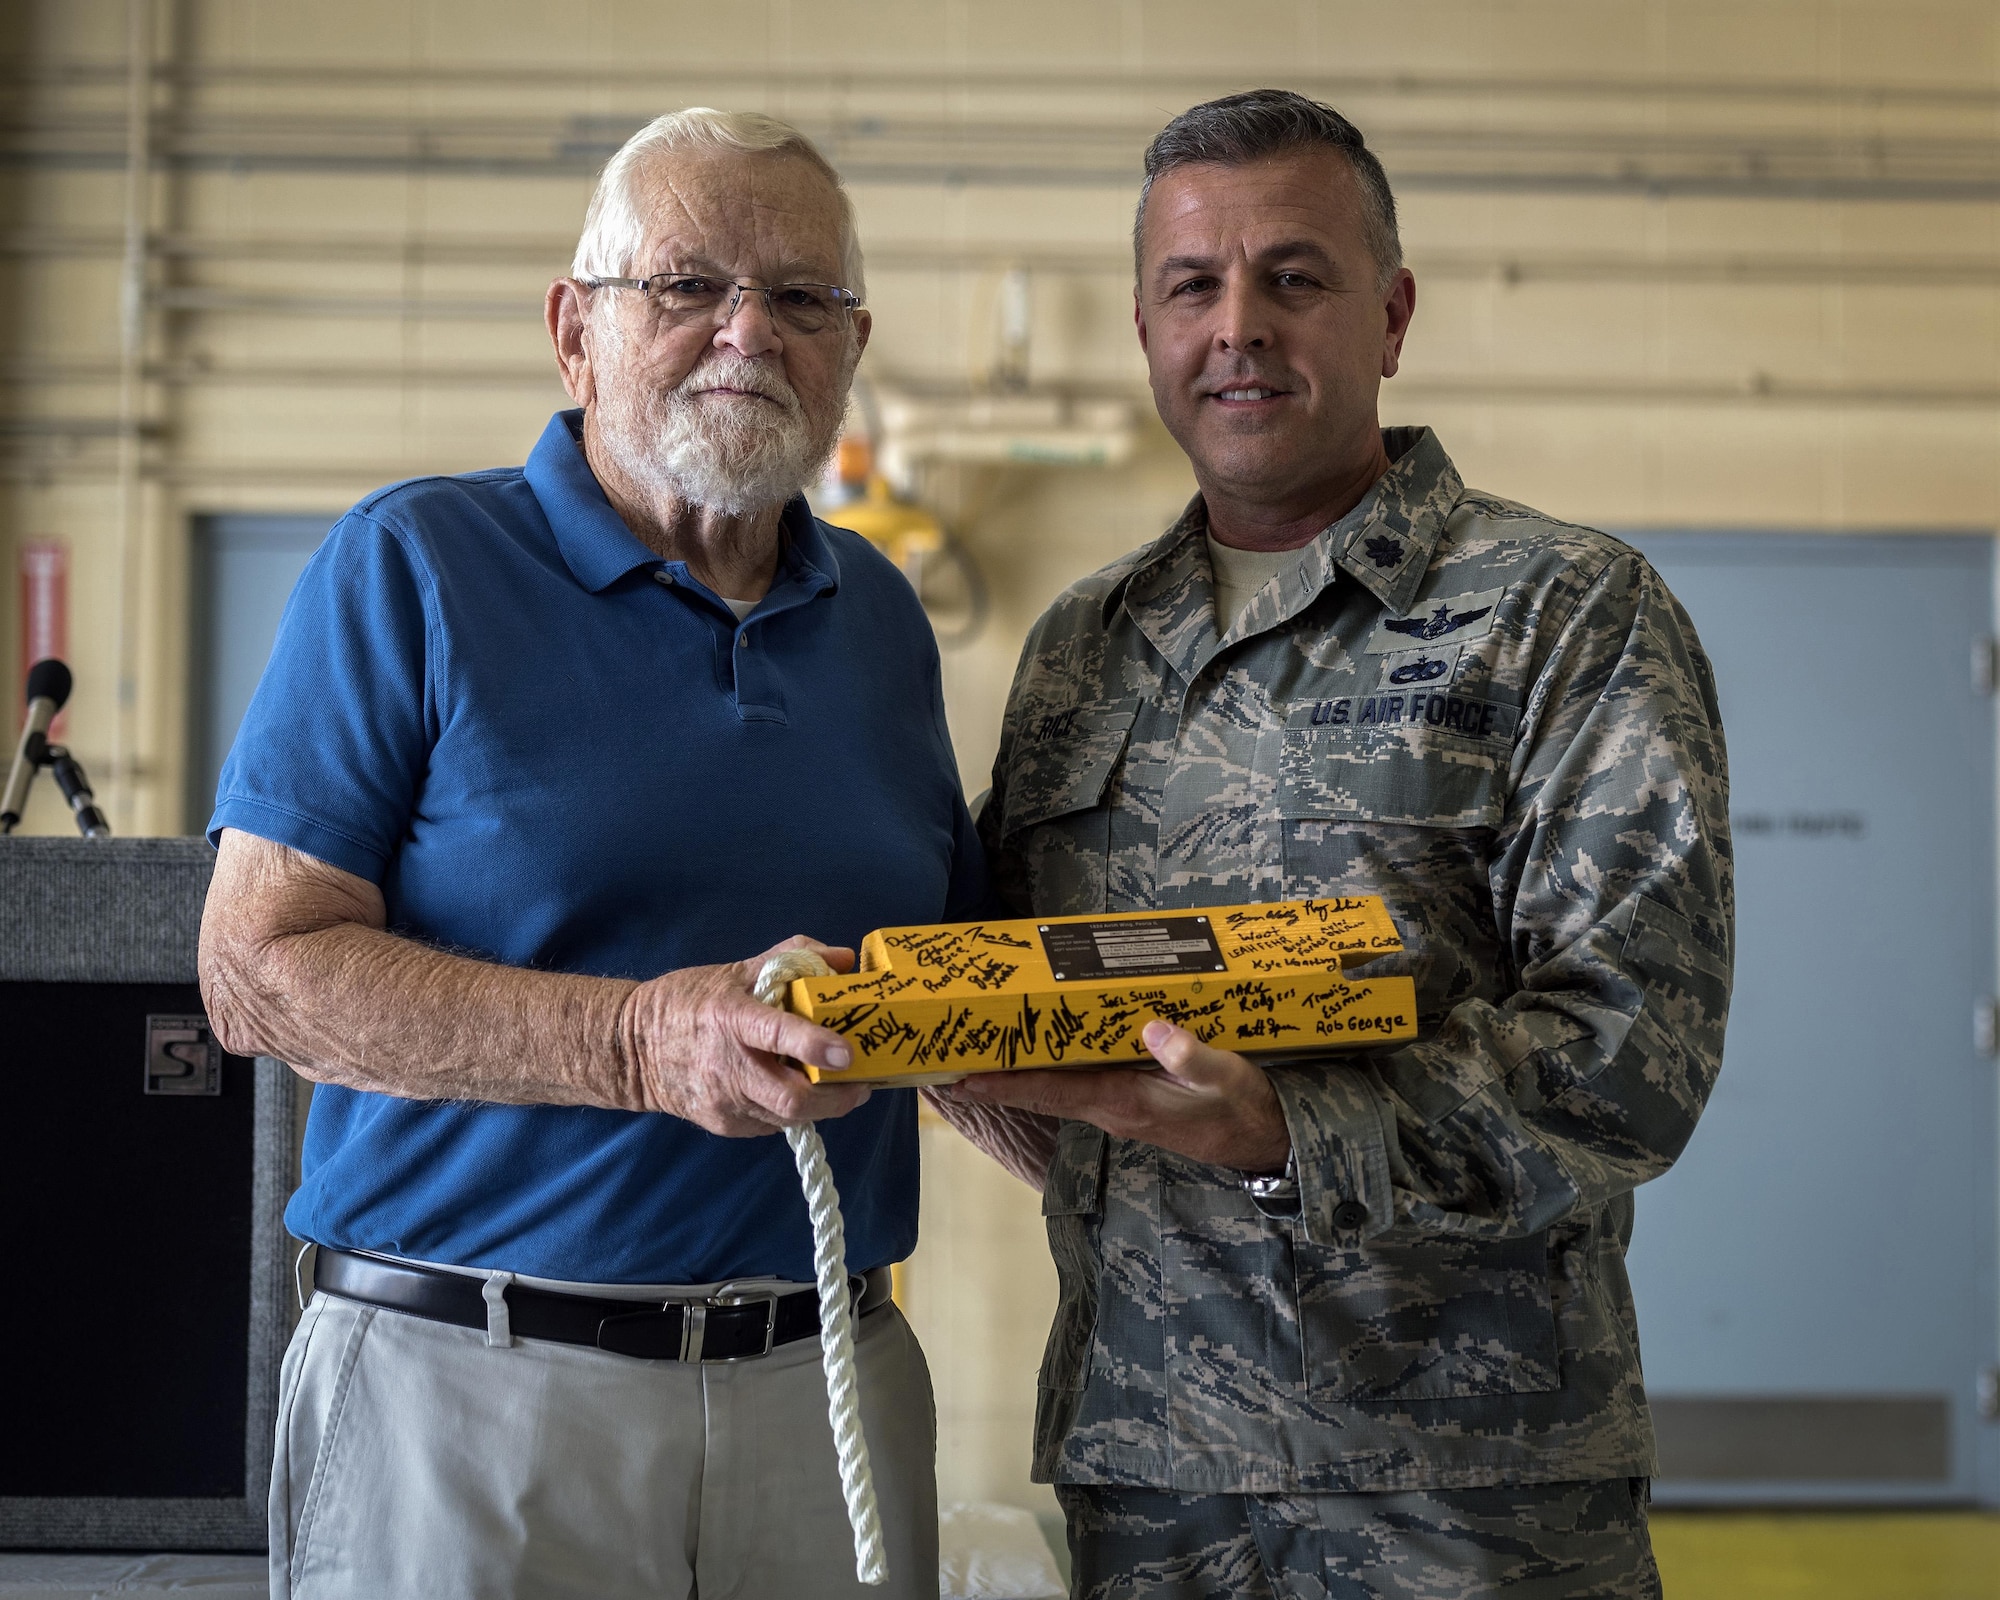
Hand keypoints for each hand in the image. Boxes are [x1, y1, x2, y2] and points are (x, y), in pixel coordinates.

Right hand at [620, 936, 868, 1136]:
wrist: (630, 1049)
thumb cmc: (687, 1001)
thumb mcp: (736, 971)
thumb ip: (793, 959)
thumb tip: (844, 958)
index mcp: (731, 1019)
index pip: (776, 1034)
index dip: (814, 1046)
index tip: (847, 1054)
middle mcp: (728, 1067)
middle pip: (791, 1098)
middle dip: (835, 1098)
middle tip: (861, 1084)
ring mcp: (725, 1102)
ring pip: (786, 1118)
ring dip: (820, 1106)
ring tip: (837, 1087)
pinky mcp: (724, 1125)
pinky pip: (771, 1124)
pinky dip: (791, 1111)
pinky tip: (795, 1092)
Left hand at [946, 1020, 1290, 1171]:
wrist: (1262, 1141)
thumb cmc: (1242, 1108)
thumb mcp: (1226, 1078)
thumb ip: (1192, 1055)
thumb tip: (1153, 1028)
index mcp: (1124, 1100)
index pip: (1051, 1090)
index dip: (1004, 1083)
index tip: (960, 1077)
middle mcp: (1109, 1105)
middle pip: (1036, 1090)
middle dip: (990, 1078)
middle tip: (941, 1061)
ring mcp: (1114, 1104)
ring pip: (1049, 1087)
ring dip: (1010, 1073)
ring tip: (969, 1053)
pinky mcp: (1124, 1097)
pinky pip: (1071, 1082)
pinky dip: (1041, 1070)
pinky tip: (1028, 1052)